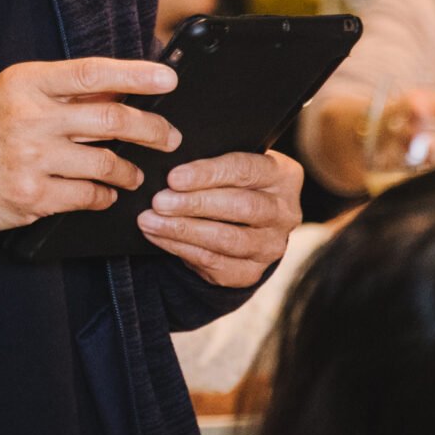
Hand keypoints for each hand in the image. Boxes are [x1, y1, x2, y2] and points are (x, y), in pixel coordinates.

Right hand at [0, 58, 179, 234]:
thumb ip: (61, 91)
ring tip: (134, 174)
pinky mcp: (31, 195)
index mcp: (26, 82)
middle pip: (111, 122)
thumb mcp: (12, 94)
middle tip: (168, 138)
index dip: (135, 76)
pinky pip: (88, 196)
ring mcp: (30, 158)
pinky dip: (105, 196)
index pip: (92, 73)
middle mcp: (29, 117)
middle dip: (151, 131)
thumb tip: (120, 92)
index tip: (168, 80)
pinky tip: (105, 194)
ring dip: (129, 171)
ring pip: (105, 164)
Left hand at [140, 150, 302, 287]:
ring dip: (183, 230)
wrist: (244, 226)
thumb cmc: (231, 184)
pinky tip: (158, 236)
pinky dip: (180, 248)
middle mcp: (284, 212)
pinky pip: (213, 262)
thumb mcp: (231, 167)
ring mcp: (271, 246)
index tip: (174, 177)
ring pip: (227, 239)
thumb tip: (170, 166)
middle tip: (159, 201)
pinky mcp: (251, 272)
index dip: (208, 174)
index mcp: (283, 175)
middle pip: (242, 207)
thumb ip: (211, 162)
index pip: (246, 170)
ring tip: (149, 220)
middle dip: (195, 204)